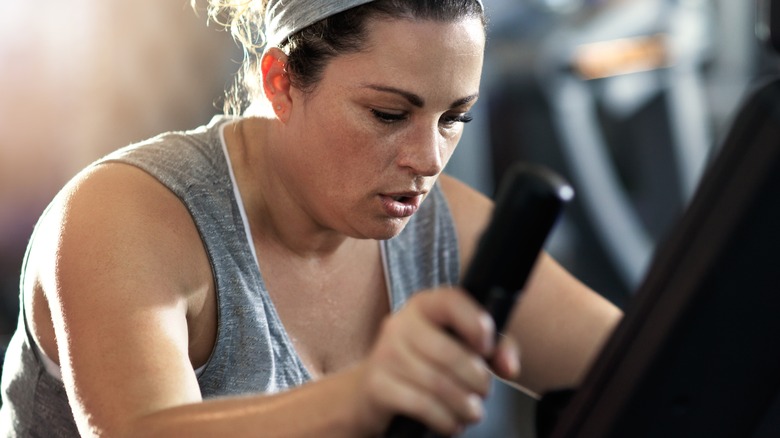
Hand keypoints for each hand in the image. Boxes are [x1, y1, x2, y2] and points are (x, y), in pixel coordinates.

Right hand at [350, 287, 519, 435]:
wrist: (372, 389)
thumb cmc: (424, 363)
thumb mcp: (460, 346)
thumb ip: (495, 348)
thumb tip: (509, 367)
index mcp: (423, 306)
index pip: (450, 301)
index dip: (475, 323)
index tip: (487, 348)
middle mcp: (400, 324)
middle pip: (449, 353)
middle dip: (477, 381)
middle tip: (483, 392)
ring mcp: (384, 354)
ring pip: (437, 383)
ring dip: (464, 405)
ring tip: (472, 411)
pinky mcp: (377, 385)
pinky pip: (421, 405)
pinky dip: (445, 419)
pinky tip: (452, 422)